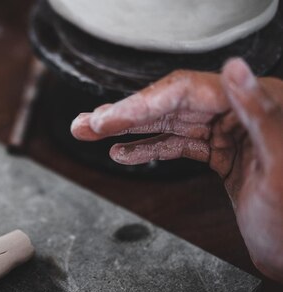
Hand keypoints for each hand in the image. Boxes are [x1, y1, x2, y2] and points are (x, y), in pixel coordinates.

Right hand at [71, 58, 282, 281]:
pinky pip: (178, 145)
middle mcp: (241, 113)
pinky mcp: (222, 155)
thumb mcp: (281, 164)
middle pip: (171, 105)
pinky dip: (149, 148)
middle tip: (85, 124)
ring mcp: (230, 135)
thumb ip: (261, 112)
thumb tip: (236, 69)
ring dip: (128, 129)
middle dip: (124, 115)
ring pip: (169, 124)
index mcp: (259, 104)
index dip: (142, 103)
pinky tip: (123, 153)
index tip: (108, 119)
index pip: (187, 92)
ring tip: (90, 133)